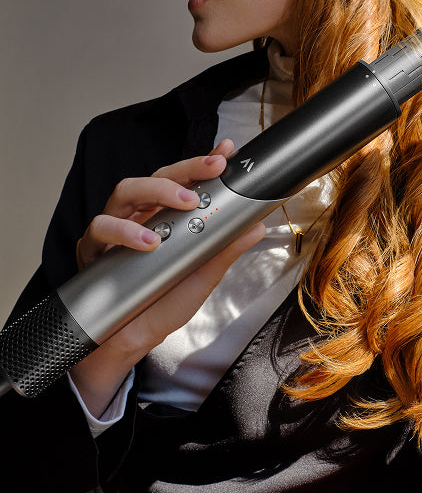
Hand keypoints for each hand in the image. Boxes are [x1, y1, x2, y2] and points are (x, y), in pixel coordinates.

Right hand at [70, 140, 264, 416]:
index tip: (227, 151)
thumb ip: (225, 249)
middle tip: (214, 169)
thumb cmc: (165, 304)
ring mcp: (115, 227)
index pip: (184, 181)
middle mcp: (141, 215)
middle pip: (158, 175)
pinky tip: (148, 241)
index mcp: (167, 217)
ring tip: (185, 204)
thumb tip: (256, 226)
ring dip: (157, 191)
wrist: (132, 341)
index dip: (203, 164)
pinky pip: (102, 227)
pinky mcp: (93, 247)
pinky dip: (125, 231)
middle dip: (187, 168)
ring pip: (127, 189)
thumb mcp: (203, 276)